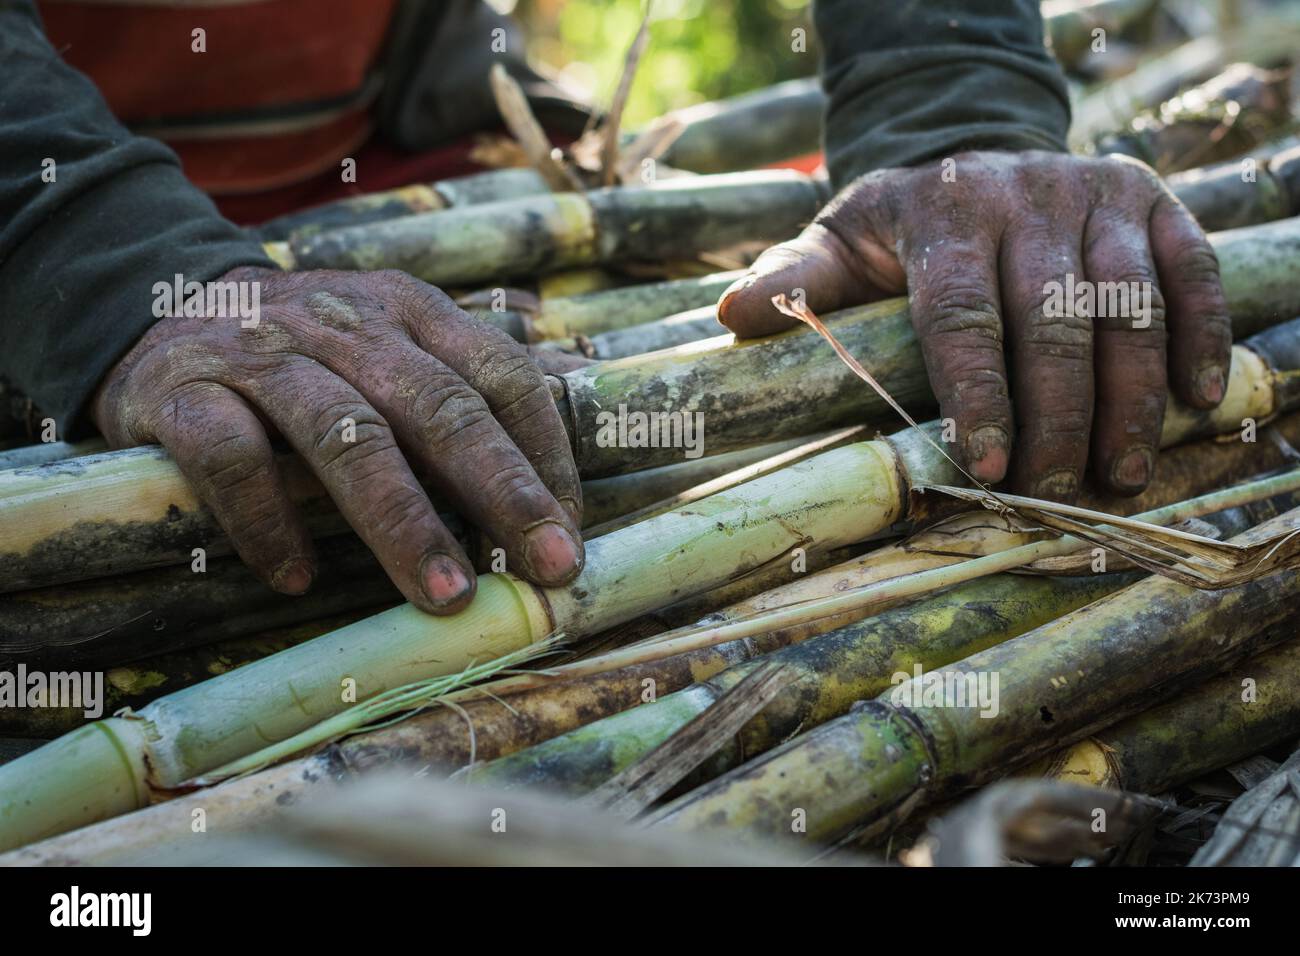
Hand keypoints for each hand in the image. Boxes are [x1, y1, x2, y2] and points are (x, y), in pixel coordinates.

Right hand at [92, 267, 583, 613]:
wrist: (157, 307)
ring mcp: (263, 354)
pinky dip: (266, 520)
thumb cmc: (309, 352)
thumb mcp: (393, 344)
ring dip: (402, 521)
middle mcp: (345, 324)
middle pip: (437, 406)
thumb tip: (579, 428)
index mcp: (410, 312)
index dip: (545, 454)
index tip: (572, 530)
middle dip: (502, 490)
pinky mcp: (183, 390)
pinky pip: (230, 456)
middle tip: (548, 567)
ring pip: (345, 436)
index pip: (500, 376)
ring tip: (447, 596)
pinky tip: (294, 577)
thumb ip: (471, 384)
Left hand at [718, 151, 1230, 500]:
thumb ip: (794, 282)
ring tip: (1121, 474)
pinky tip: (1197, 401)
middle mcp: (1024, 196)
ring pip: (1127, 304)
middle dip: (1057, 416)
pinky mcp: (1150, 198)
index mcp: (941, 214)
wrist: (971, 155)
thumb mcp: (836, 245)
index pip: (962, 314)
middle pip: (1053, 321)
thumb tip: (729, 318)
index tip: (985, 465)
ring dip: (1131, 397)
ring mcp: (1093, 195)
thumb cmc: (898, 228)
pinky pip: (1189, 269)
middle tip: (1056, 491)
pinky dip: (1200, 333)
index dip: (977, 393)